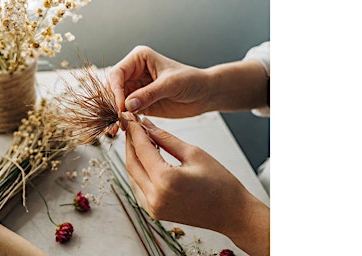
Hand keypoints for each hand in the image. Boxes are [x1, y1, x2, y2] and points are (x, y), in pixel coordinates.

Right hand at [108, 46, 269, 119]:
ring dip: (115, 115)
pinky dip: (123, 120)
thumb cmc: (192, 80)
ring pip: (116, 102)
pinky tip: (123, 129)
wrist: (204, 94)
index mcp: (139, 59)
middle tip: (116, 120)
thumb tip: (128, 105)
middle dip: (112, 104)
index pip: (117, 74)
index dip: (116, 91)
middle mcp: (134, 72)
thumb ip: (149, 94)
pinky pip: (125, 112)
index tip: (121, 107)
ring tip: (117, 128)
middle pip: (112, 88)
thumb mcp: (171, 84)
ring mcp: (135, 88)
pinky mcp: (139, 103)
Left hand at [121, 112, 269, 254]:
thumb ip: (166, 139)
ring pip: (132, 175)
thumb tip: (146, 125)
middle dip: (130, 142)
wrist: (232, 213)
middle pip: (131, 163)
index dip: (134, 130)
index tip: (129, 116)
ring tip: (139, 138)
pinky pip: (138, 187)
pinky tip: (145, 158)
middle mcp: (155, 197)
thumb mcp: (194, 153)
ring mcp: (153, 207)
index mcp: (166, 180)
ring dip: (133, 156)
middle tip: (132, 125)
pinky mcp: (154, 212)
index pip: (142, 149)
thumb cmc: (220, 183)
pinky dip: (139, 171)